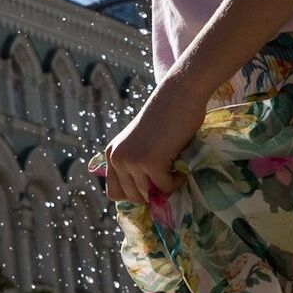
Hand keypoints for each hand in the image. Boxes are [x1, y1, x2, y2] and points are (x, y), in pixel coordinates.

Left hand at [103, 84, 202, 212]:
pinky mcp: (151, 163)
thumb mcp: (139, 142)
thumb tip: (144, 197)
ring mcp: (133, 161)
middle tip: (167, 178)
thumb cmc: (164, 117)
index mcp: (111, 154)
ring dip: (164, 187)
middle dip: (151, 193)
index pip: (114, 192)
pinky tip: (180, 166)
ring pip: (148, 194)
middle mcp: (117, 158)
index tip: (150, 189)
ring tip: (174, 171)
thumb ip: (134, 163)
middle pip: (132, 197)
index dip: (133, 194)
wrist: (178, 96)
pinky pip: (165, 186)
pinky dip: (176, 181)